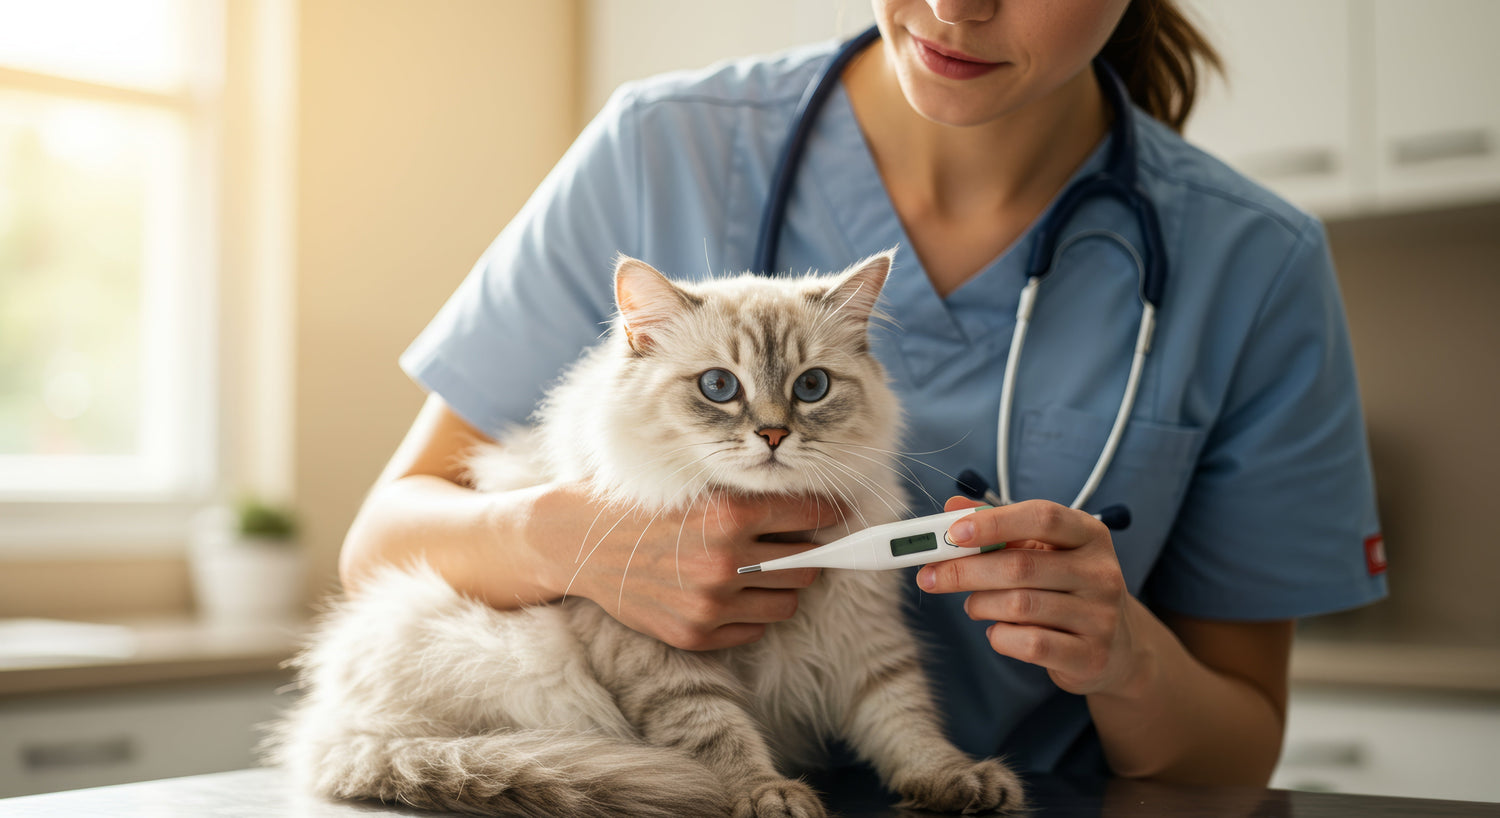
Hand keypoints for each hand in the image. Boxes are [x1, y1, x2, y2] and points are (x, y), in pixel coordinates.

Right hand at [529, 482, 841, 650]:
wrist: (579, 544)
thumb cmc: (642, 506)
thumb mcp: (699, 488)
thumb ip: (753, 499)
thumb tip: (817, 509)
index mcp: (729, 514)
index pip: (811, 514)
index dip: (829, 512)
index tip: (837, 513)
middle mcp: (725, 561)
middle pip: (807, 564)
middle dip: (807, 552)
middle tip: (792, 543)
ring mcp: (711, 604)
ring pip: (787, 602)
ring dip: (782, 586)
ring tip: (759, 570)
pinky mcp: (696, 634)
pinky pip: (755, 629)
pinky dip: (751, 613)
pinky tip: (729, 592)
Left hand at [915, 497, 1145, 695]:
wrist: (1114, 647)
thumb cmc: (1064, 588)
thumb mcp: (1039, 550)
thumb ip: (997, 527)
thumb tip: (951, 509)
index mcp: (1089, 534)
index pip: (1043, 517)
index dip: (994, 522)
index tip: (953, 533)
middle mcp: (1101, 572)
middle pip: (1020, 565)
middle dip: (965, 570)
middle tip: (931, 576)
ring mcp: (1100, 616)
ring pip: (1019, 605)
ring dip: (980, 604)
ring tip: (974, 605)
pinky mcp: (1091, 656)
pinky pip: (1029, 644)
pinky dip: (1000, 637)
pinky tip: (999, 631)